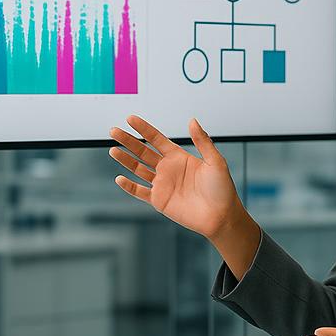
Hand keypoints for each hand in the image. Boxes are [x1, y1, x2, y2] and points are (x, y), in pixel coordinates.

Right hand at [109, 115, 242, 240]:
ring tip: (113, 150)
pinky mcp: (159, 201)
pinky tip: (119, 178)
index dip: (143, 129)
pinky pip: (140, 191)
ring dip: (125, 160)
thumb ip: (202, 141)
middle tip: (114, 131)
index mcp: (179, 157)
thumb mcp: (215, 161)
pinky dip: (129, 186)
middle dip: (128, 141)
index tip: (130, 118)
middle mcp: (168, 169)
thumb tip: (192, 120)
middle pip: (142, 151)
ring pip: (138, 169)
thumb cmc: (222, 189)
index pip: (156, 139)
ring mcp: (162, 184)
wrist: (221, 216)